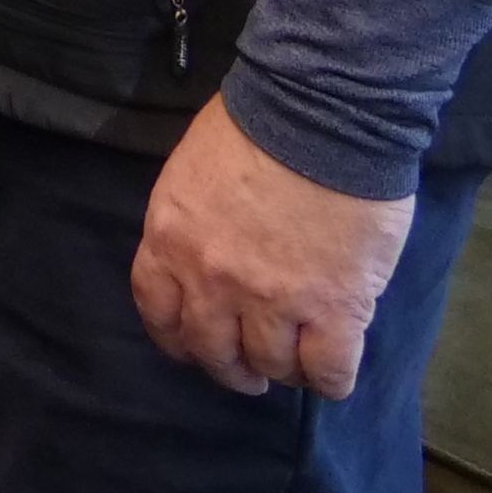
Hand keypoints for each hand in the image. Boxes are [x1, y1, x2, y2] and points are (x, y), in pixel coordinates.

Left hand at [131, 94, 415, 400]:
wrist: (321, 113)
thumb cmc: (258, 123)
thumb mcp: (194, 169)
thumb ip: (195, 221)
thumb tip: (213, 250)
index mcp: (171, 238)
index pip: (157, 310)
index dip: (175, 336)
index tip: (193, 345)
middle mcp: (213, 278)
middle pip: (212, 350)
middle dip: (230, 367)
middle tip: (249, 370)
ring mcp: (273, 300)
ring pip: (270, 365)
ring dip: (282, 371)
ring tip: (296, 363)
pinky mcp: (334, 309)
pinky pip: (328, 371)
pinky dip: (330, 379)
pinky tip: (333, 370)